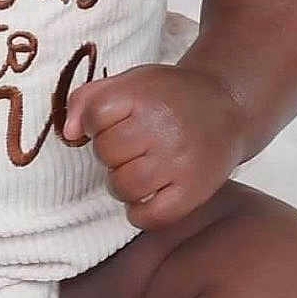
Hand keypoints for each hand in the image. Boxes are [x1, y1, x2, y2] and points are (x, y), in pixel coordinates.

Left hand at [60, 61, 244, 229]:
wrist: (228, 105)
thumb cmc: (171, 95)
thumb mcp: (130, 81)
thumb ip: (88, 99)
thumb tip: (68, 134)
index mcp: (142, 94)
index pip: (94, 116)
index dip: (95, 123)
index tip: (110, 123)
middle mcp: (161, 127)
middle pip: (106, 152)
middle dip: (110, 152)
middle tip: (129, 147)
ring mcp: (178, 161)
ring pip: (123, 186)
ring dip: (122, 182)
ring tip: (137, 170)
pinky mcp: (194, 191)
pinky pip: (150, 216)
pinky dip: (140, 212)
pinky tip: (147, 196)